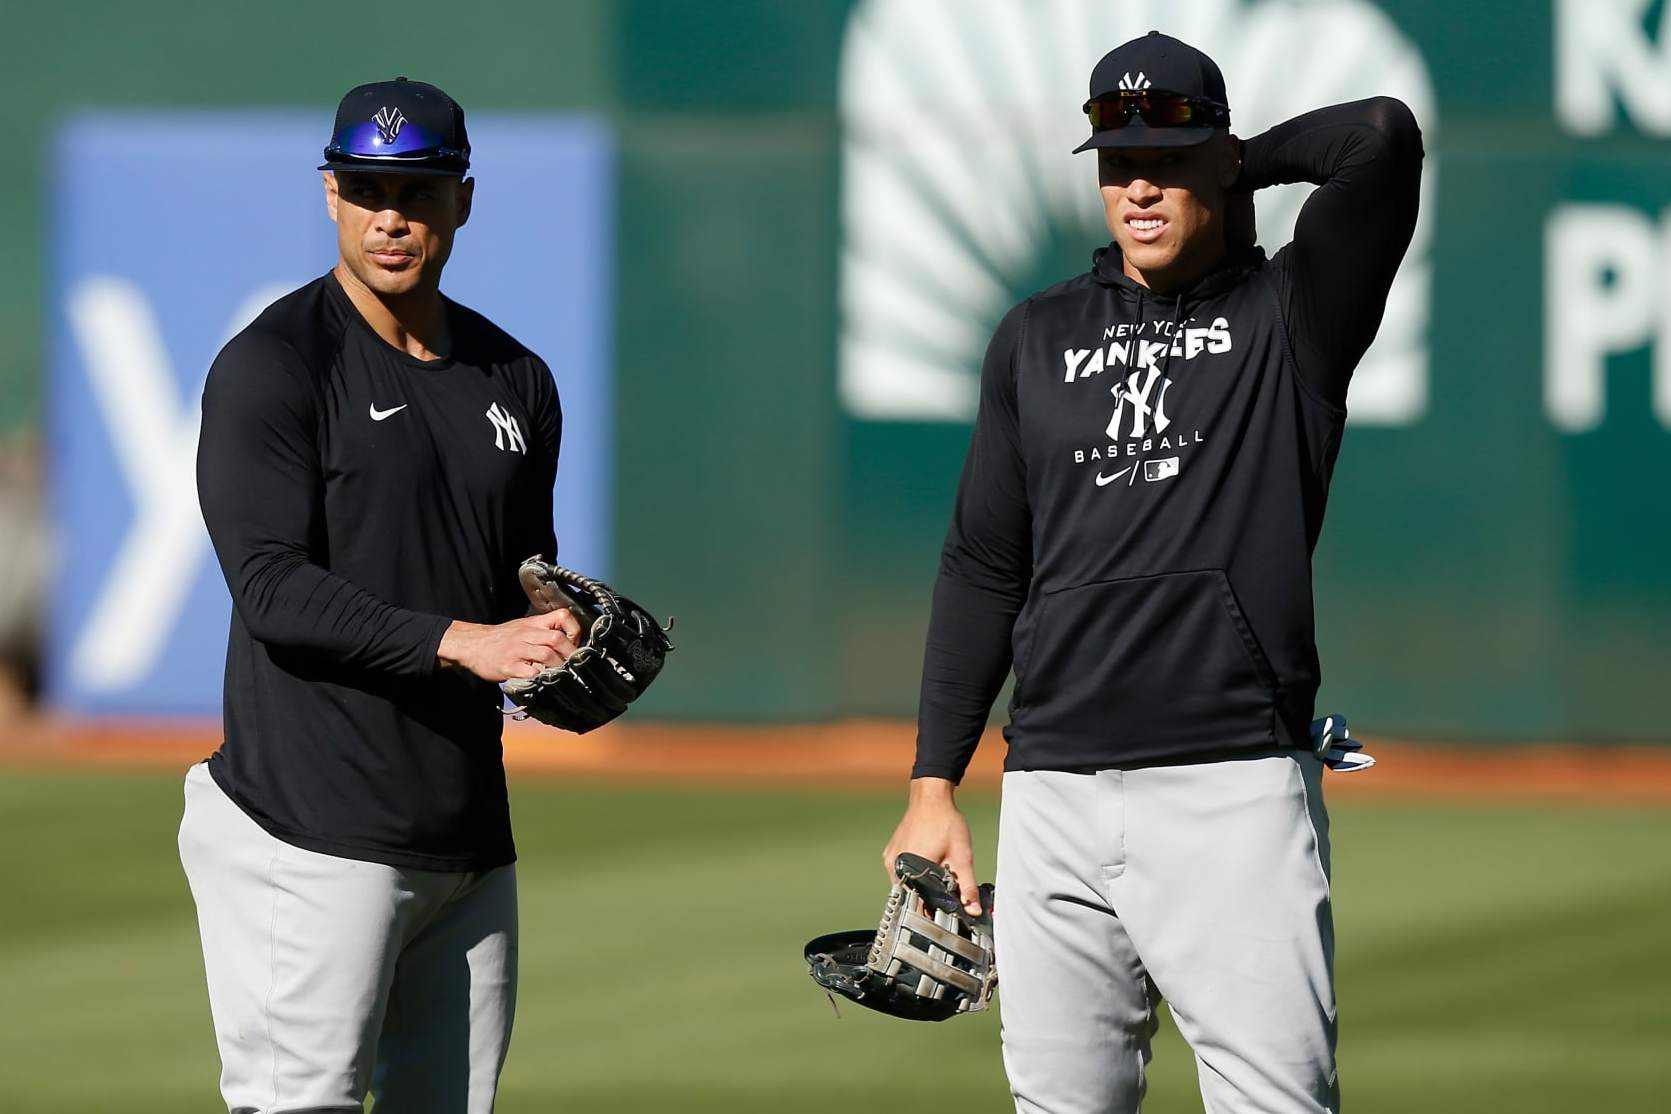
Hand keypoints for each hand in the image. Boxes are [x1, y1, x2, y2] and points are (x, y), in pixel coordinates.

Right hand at [437, 610, 581, 682]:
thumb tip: (569, 642)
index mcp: (533, 623)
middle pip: (557, 638)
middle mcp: (527, 634)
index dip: (574, 630)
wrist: (472, 644)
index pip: (563, 616)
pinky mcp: (508, 666)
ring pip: (547, 654)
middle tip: (573, 664)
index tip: (575, 643)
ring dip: (558, 666)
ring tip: (560, 674)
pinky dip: (540, 678)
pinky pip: (530, 672)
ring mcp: (517, 650)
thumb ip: (543, 632)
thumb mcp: (523, 627)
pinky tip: (542, 681)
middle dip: (570, 653)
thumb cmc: (501, 638)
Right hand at [883, 777, 982, 914]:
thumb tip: (973, 909)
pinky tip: (926, 862)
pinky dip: (912, 873)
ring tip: (936, 872)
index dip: (933, 912)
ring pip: (906, 885)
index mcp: (912, 871)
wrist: (931, 798)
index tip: (945, 912)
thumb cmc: (945, 823)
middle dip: (928, 897)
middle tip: (945, 887)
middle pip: (912, 896)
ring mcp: (890, 860)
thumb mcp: (962, 856)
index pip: (919, 906)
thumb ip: (967, 886)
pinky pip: (900, 872)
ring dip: (920, 885)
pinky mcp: (890, 853)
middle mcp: (895, 868)